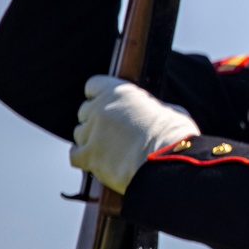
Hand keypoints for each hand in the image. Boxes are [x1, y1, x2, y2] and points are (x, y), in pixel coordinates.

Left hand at [70, 76, 198, 193]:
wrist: (167, 163)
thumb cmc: (174, 136)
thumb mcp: (167, 110)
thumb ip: (148, 107)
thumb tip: (148, 111)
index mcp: (119, 92)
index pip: (94, 85)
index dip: (101, 95)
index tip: (109, 103)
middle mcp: (100, 109)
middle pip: (85, 110)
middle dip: (97, 119)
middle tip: (113, 130)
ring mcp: (91, 133)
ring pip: (80, 133)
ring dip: (91, 138)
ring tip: (109, 148)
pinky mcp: (88, 156)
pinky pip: (75, 155)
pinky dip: (83, 157)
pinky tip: (95, 159)